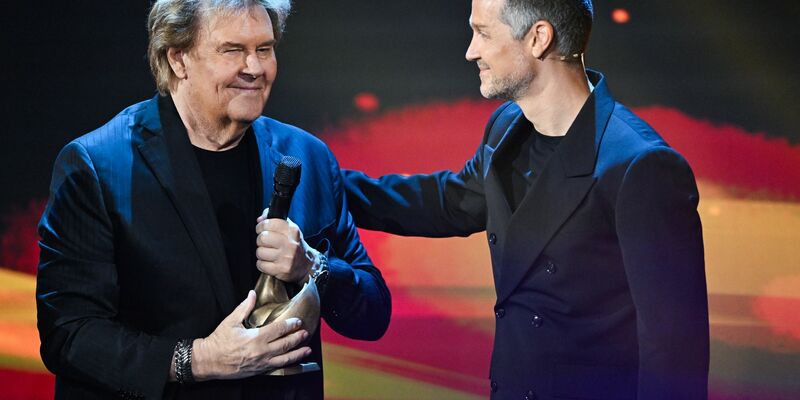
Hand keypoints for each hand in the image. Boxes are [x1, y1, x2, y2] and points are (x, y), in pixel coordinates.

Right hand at [191, 291, 311, 380]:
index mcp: (255, 338)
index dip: (290, 325)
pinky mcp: (259, 370)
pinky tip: (295, 363)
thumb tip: (252, 293)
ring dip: (297, 353)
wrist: (208, 361)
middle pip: (285, 344)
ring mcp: (261, 363)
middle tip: (306, 332)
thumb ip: (244, 307)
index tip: (298, 321)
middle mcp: (261, 351)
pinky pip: (277, 368)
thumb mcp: (231, 321)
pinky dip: (288, 365)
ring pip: (284, 359)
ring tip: (307, 349)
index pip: (278, 330)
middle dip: (297, 338)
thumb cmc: (219, 341)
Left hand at [255, 209, 318, 282]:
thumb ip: (274, 220)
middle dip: (260, 241)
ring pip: (260, 252)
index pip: (269, 223)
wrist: (306, 265)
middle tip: (266, 243)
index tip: (262, 230)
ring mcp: (286, 257)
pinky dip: (262, 265)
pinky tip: (270, 263)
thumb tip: (260, 219)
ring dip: (261, 254)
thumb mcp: (289, 229)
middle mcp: (290, 243)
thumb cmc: (294, 245)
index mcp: (292, 230)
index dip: (261, 226)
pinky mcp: (282, 269)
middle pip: (263, 238)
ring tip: (269, 254)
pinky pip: (261, 265)